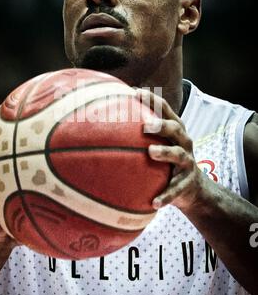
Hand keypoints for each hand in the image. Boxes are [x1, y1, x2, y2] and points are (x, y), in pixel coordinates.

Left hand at [137, 89, 204, 210]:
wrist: (193, 190)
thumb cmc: (166, 162)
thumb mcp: (158, 145)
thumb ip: (138, 136)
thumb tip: (101, 126)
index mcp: (175, 131)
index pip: (165, 110)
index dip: (152, 100)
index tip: (135, 92)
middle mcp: (184, 143)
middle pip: (175, 128)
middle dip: (161, 124)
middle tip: (145, 124)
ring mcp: (187, 162)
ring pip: (178, 155)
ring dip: (165, 153)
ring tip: (150, 152)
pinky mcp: (187, 183)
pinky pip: (176, 190)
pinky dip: (165, 195)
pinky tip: (153, 202)